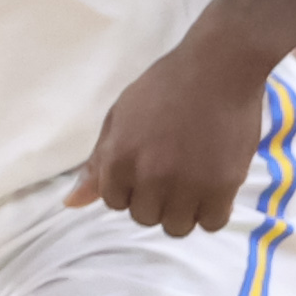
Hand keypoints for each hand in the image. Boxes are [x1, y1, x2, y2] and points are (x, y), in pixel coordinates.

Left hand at [67, 37, 284, 235]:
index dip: (131, 188)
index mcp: (119, 158)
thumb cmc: (165, 87)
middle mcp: (150, 176)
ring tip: (194, 184)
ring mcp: (188, 184)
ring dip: (183, 211)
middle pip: (145, 218)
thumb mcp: (119, 118)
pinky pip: (212, 223)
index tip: (149, 168)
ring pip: (177, 227)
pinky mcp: (223, 186)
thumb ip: (98, 164)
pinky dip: (212, 212)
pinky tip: (213, 189)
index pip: (115, 202)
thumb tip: (72, 204)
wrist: (218, 69)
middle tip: (174, 172)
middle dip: (156, 200)